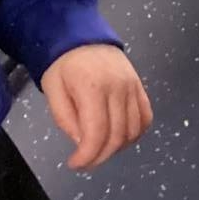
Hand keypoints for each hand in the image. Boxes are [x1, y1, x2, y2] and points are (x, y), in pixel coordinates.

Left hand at [42, 45, 153, 169]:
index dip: (88, 156)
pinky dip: (135, 134)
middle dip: (100, 156)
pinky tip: (120, 138)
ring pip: (132, 131)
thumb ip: (65, 119)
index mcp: (92, 88)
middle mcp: (117, 88)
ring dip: (117, 148)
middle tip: (86, 162)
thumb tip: (82, 143)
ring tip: (100, 149)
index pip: (96, 133)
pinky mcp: (140, 88)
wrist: (81, 35)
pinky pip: (145, 118)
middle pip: (116, 136)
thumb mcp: (53, 90)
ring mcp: (132, 88)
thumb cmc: (63, 63)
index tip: (76, 164)